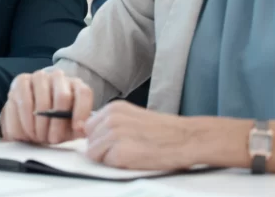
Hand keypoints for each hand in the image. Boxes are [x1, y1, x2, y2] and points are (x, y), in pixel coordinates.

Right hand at [0, 69, 92, 144]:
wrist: (30, 120)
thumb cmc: (54, 125)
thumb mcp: (69, 129)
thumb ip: (79, 129)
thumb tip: (82, 128)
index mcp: (76, 86)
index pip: (83, 93)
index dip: (81, 112)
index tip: (76, 129)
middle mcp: (59, 77)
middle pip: (63, 97)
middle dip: (57, 124)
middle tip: (52, 139)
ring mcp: (39, 77)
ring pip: (42, 102)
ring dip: (40, 125)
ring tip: (39, 137)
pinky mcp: (22, 81)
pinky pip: (25, 103)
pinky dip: (26, 121)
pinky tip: (27, 130)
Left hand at [83, 101, 201, 170]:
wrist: (186, 139)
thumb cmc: (163, 131)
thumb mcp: (133, 118)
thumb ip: (112, 123)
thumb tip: (90, 134)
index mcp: (114, 108)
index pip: (88, 127)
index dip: (99, 139)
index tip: (113, 143)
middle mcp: (112, 118)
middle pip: (89, 141)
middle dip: (102, 150)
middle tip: (126, 150)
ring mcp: (116, 134)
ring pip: (94, 154)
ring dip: (109, 158)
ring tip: (131, 154)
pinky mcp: (122, 152)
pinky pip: (107, 164)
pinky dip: (118, 166)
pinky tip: (135, 159)